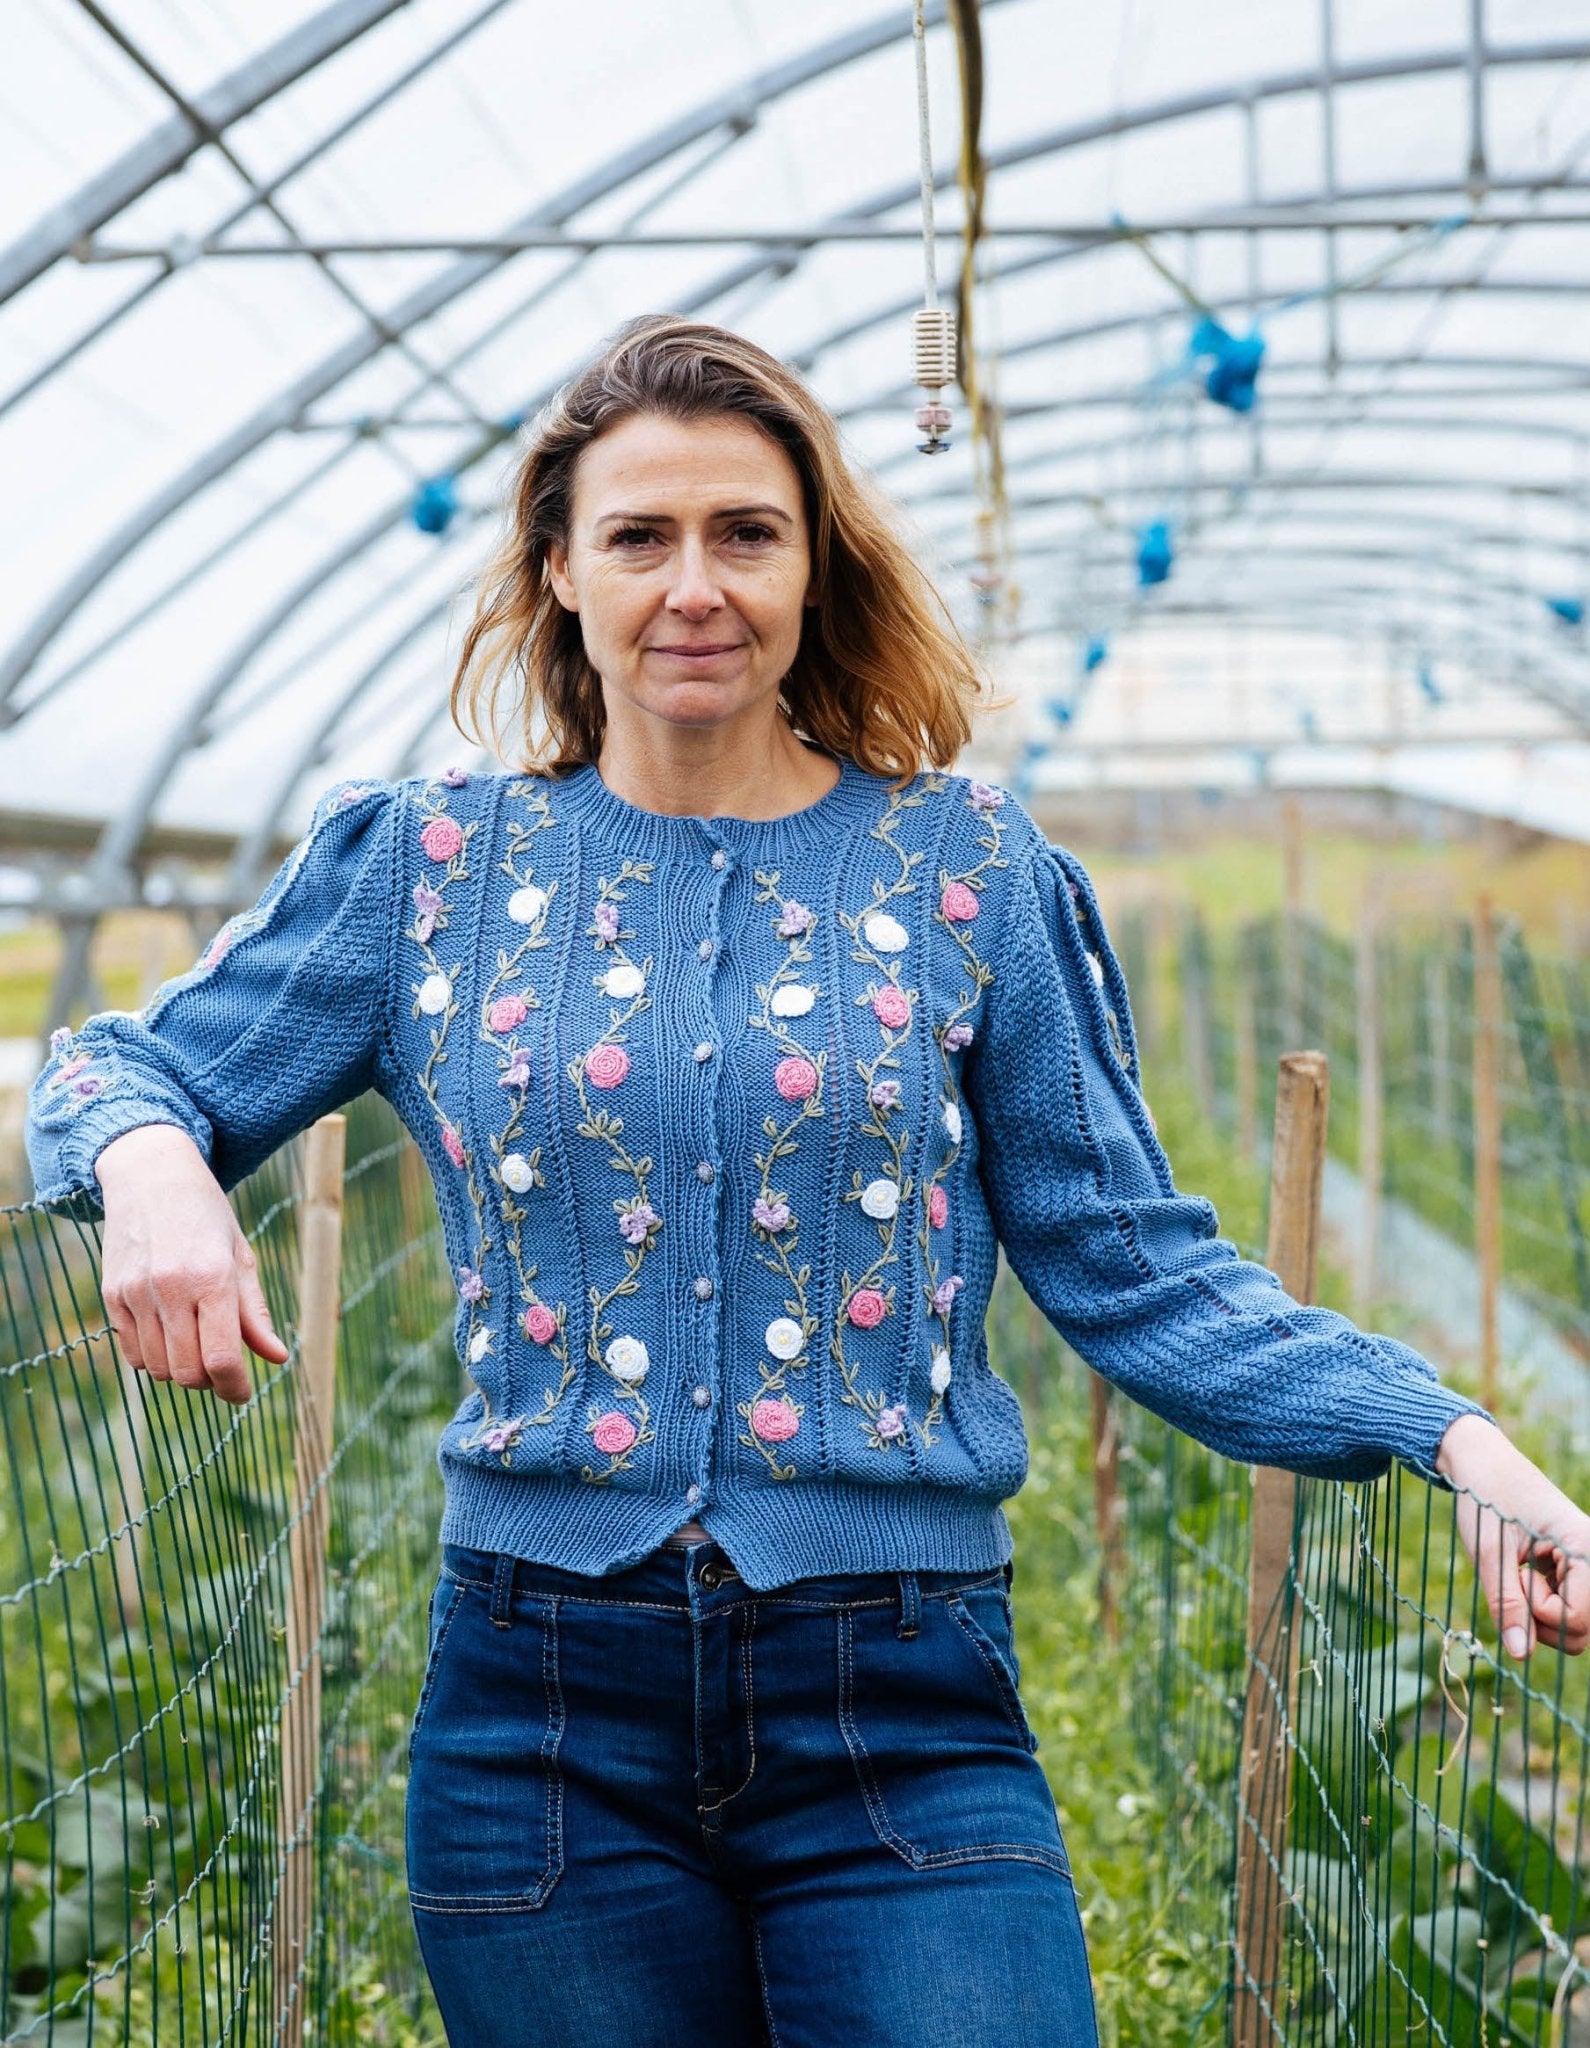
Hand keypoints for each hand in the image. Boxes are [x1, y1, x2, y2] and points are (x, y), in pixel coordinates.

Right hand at [95, 1124, 289, 1405]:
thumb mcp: (241, 1256)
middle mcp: (171, 1288)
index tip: (243, 1394)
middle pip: (188, 1372)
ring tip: (196, 1346)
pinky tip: (169, 1336)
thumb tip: (277, 1358)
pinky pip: (132, 1353)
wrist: (151, 1176)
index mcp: (212, 1278)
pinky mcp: (112, 1296)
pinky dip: (153, 1358)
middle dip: (209, 1381)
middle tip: (222, 1368)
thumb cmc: (206, 1216)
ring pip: (158, 1369)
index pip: (221, 1358)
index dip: (235, 1387)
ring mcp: (136, 1293)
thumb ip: (255, 1313)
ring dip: (181, 1371)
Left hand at [1435, 1412, 1589, 1658]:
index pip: (1578, 1618)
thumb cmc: (1485, 1500)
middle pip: (1580, 1631)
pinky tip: (1524, 1577)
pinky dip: (1540, 1605)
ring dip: (1539, 1615)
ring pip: (1574, 1627)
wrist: (1482, 1464)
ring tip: (1519, 1577)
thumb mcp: (1489, 1553)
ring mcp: (1586, 1568)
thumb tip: (1520, 1655)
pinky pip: (1565, 1611)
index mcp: (1584, 1547)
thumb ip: (1506, 1604)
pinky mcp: (1574, 1573)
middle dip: (1540, 1619)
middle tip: (1516, 1579)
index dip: (1539, 1612)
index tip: (1517, 1576)